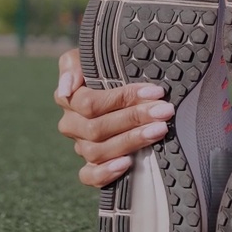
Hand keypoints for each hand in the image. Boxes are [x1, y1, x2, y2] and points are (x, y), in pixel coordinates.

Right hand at [53, 49, 174, 187]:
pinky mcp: (89, 166)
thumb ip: (74, 65)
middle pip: (97, 127)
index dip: (123, 98)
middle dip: (134, 118)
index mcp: (68, 98)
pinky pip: (89, 176)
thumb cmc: (108, 67)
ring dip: (131, 141)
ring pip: (98, 151)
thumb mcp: (91, 56)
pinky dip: (105, 172)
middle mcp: (71, 124)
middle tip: (164, 112)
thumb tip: (67, 87)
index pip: (90, 103)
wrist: (117, 83)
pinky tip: (126, 164)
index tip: (155, 92)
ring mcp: (80, 146)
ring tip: (159, 131)